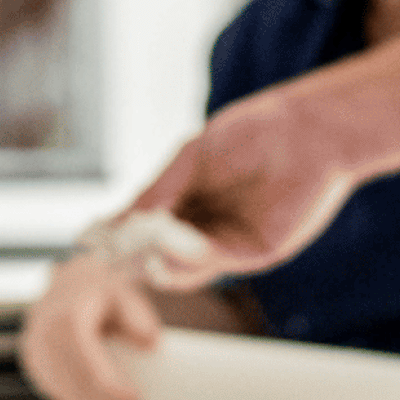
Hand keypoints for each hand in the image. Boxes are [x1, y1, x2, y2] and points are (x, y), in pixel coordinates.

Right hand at [19, 251, 163, 399]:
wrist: (70, 282)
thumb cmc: (103, 291)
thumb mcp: (125, 296)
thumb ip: (139, 318)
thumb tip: (151, 344)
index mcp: (64, 319)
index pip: (88, 368)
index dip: (112, 392)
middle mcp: (41, 336)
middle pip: (75, 386)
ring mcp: (33, 352)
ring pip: (62, 394)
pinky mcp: (33, 364)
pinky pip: (54, 392)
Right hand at [126, 92, 359, 289]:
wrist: (308, 128)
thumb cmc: (251, 134)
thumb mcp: (189, 160)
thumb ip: (154, 193)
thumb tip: (112, 223)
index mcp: (187, 208)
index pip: (143, 236)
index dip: (118, 241)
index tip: (92, 241)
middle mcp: (207, 232)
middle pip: (157, 261)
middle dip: (132, 259)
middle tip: (110, 252)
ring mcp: (231, 244)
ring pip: (183, 271)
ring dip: (157, 261)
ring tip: (140, 244)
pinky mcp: (259, 252)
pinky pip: (216, 262)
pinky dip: (189, 256)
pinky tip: (170, 240)